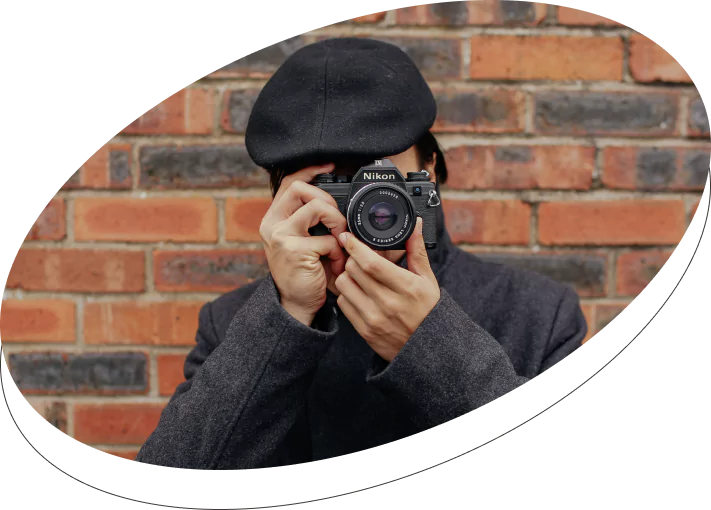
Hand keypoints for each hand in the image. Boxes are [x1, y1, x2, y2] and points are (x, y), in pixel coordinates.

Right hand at [259, 163, 346, 326]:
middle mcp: (272, 224)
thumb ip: (311, 220)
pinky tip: (335, 264)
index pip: (289, 182)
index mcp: (274, 218)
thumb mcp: (304, 241)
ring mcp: (281, 236)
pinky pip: (328, 239)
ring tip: (339, 242)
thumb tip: (338, 197)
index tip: (329, 166)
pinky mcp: (295, 250)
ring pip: (317, 207)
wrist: (297, 304)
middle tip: (337, 222)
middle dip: (328, 200)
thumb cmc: (305, 272)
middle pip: (302, 189)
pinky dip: (338, 252)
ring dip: (337, 224)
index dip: (309, 170)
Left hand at [334, 217, 440, 361]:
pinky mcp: (364, 330)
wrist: (426, 350)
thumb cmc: (428, 310)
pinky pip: (343, 304)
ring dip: (347, 275)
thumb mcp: (428, 280)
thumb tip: (414, 224)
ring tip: (357, 274)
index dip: (356, 246)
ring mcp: (374, 319)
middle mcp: (388, 304)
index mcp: (407, 288)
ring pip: (344, 285)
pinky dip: (346, 294)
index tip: (348, 236)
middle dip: (352, 258)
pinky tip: (358, 292)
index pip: (372, 264)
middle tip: (356, 255)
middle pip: (354, 271)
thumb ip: (417, 250)